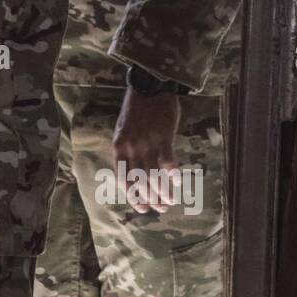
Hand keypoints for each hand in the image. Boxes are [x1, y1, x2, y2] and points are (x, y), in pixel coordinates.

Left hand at [111, 87, 181, 213]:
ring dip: (163, 192)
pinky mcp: (163, 137)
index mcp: (118, 148)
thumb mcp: (123, 131)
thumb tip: (135, 175)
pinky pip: (168, 163)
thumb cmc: (136, 110)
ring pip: (155, 176)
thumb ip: (127, 152)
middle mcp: (131, 148)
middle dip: (151, 199)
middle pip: (141, 182)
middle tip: (161, 209)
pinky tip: (178, 183)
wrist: (149, 87)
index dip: (133, 197)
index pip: (124, 180)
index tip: (142, 209)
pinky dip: (173, 176)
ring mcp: (147, 143)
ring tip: (170, 202)